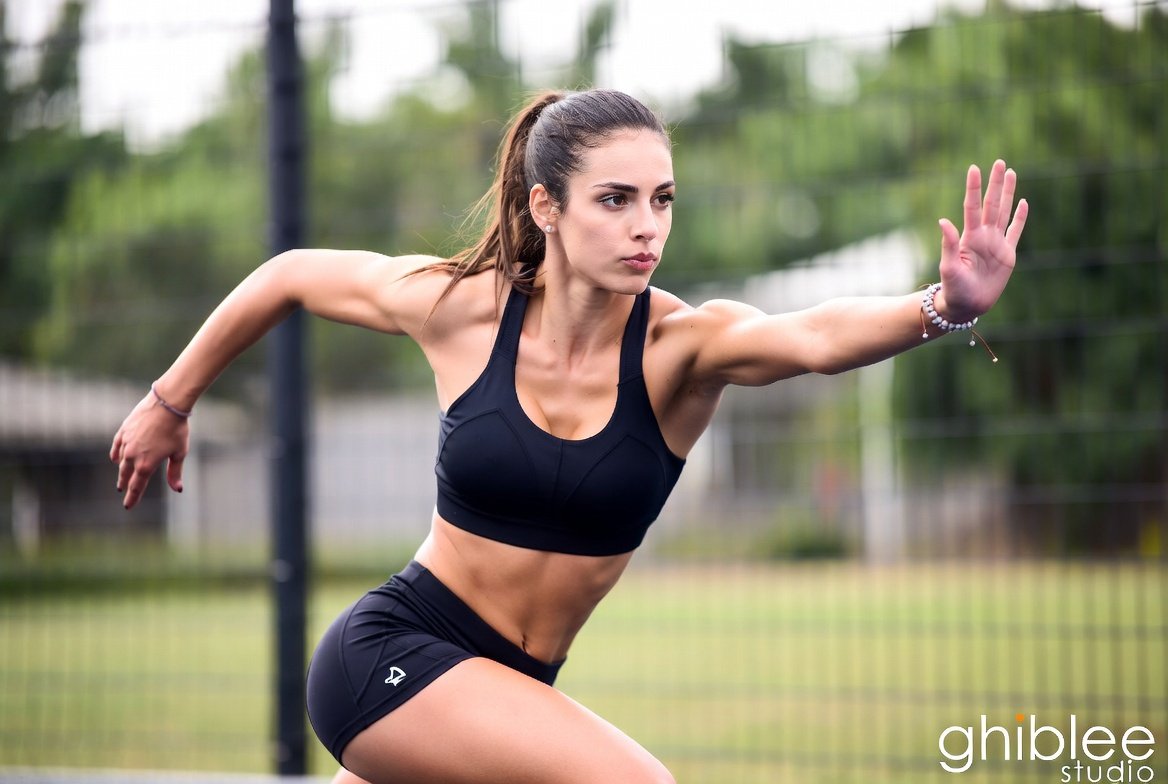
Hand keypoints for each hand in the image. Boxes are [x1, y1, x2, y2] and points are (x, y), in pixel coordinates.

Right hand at [110, 392, 189, 508]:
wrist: (166, 404)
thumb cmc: (176, 429)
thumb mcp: (179, 453)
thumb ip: (175, 472)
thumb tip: (178, 489)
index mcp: (146, 465)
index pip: (136, 486)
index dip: (132, 497)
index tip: (128, 506)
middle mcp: (132, 456)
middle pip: (126, 475)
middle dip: (125, 484)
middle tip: (123, 491)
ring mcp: (126, 443)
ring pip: (121, 461)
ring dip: (122, 470)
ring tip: (122, 476)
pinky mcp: (123, 430)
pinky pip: (116, 446)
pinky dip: (115, 454)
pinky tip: (115, 458)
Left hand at [936, 159, 1028, 321]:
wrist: (967, 306)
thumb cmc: (954, 289)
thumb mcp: (948, 267)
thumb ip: (948, 244)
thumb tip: (943, 220)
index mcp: (969, 237)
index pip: (972, 207)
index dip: (974, 188)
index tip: (974, 168)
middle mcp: (983, 236)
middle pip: (991, 204)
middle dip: (996, 183)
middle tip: (999, 162)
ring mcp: (996, 243)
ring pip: (1004, 212)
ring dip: (1008, 193)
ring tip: (1011, 173)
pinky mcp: (1008, 254)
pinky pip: (1015, 231)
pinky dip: (1020, 217)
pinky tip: (1023, 202)